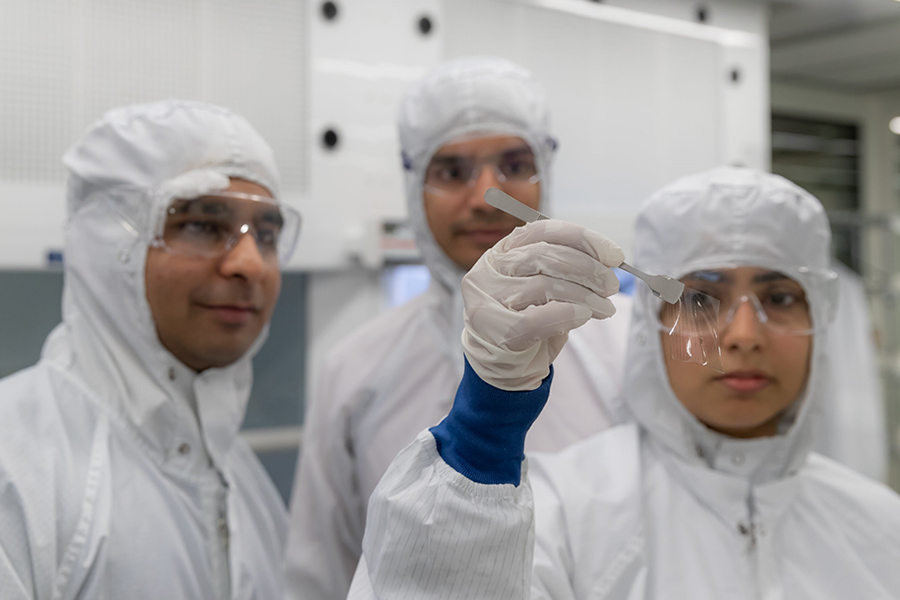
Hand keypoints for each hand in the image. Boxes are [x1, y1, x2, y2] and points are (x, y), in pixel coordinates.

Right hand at [462, 220, 623, 390]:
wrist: (503, 365)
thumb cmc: (527, 321)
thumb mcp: (544, 287)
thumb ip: (565, 270)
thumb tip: (607, 264)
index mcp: (502, 251)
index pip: (543, 231)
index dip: (582, 239)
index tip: (614, 256)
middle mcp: (488, 270)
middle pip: (544, 256)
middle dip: (587, 270)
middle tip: (611, 286)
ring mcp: (486, 300)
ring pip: (544, 286)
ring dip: (585, 296)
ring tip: (604, 308)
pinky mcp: (493, 331)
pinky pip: (537, 319)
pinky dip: (567, 315)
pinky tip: (583, 317)